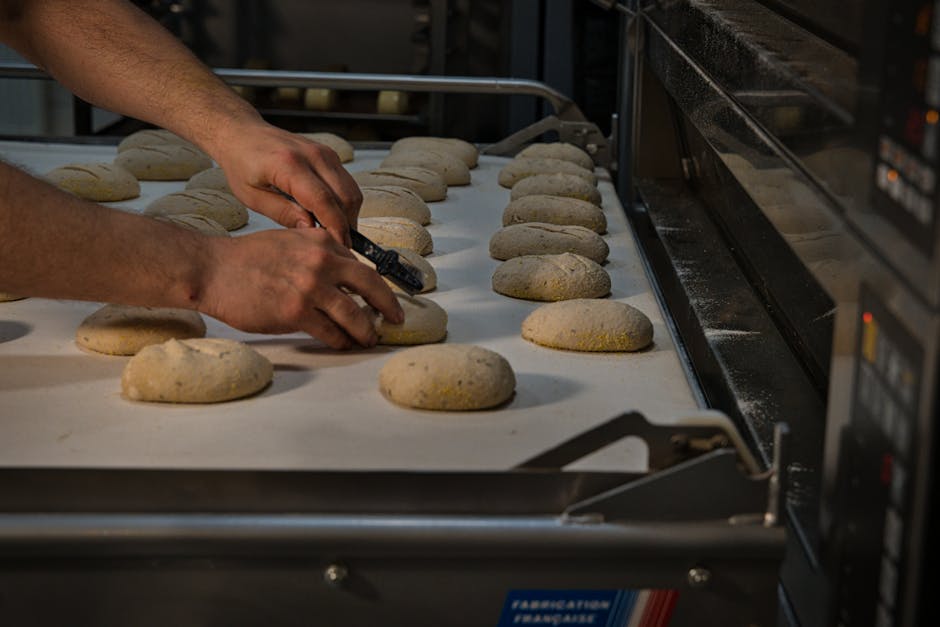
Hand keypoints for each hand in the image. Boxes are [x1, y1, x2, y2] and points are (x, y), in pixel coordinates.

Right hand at [199, 227, 403, 348]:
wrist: (213, 269)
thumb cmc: (247, 258)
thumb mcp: (289, 240)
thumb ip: (318, 251)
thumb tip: (344, 270)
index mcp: (321, 241)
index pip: (360, 265)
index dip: (377, 285)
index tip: (384, 297)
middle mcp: (321, 261)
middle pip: (370, 286)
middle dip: (388, 306)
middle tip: (397, 319)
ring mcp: (310, 287)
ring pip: (354, 315)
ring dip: (366, 331)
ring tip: (369, 339)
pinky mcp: (296, 312)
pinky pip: (330, 332)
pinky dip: (340, 341)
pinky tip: (342, 344)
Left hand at [211, 122, 361, 246]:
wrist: (242, 133)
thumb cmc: (242, 164)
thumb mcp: (252, 197)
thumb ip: (283, 213)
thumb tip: (311, 230)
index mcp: (289, 165)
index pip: (323, 201)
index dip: (335, 228)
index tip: (339, 248)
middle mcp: (313, 155)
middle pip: (345, 197)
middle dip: (347, 226)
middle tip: (338, 247)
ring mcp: (324, 153)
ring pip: (352, 192)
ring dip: (348, 216)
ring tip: (335, 234)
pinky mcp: (330, 155)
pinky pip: (347, 184)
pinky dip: (345, 204)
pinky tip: (331, 217)